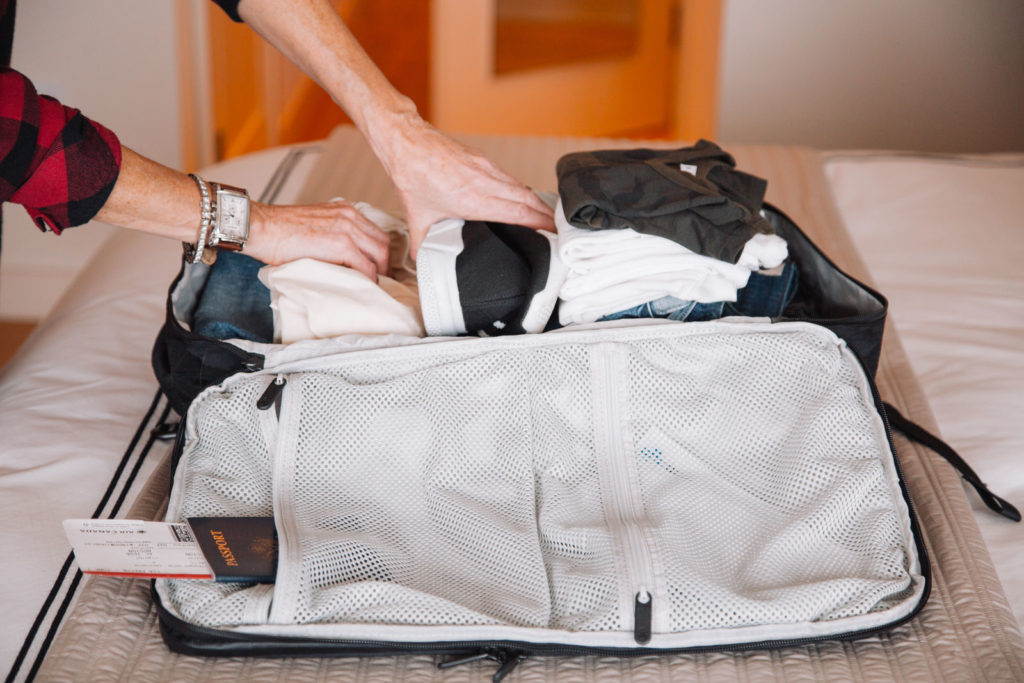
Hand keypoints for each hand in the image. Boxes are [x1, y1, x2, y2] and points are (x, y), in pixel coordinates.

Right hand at [244, 199, 389, 279]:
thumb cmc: (279, 231)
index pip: (375, 232)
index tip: (378, 268)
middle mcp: (350, 216)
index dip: (379, 253)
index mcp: (345, 210)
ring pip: (380, 255)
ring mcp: (347, 229)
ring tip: (374, 287)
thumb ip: (333, 235)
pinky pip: (366, 266)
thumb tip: (343, 258)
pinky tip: (364, 287)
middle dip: (385, 264)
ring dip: (380, 273)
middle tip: (380, 281)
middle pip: (383, 243)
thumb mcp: (315, 226)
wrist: (260, 227)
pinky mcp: (341, 245)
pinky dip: (369, 279)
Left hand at [376, 116, 555, 257]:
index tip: (555, 236)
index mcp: (473, 199)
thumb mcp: (417, 217)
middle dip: (547, 217)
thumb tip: (423, 264)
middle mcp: (485, 182)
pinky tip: (523, 200)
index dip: (541, 224)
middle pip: (529, 200)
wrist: (406, 140)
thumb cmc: (411, 175)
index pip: (519, 213)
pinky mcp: (483, 159)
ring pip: (522, 187)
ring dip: (537, 203)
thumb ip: (423, 244)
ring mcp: (487, 168)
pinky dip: (522, 191)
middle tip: (559, 232)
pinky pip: (510, 179)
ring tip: (547, 218)